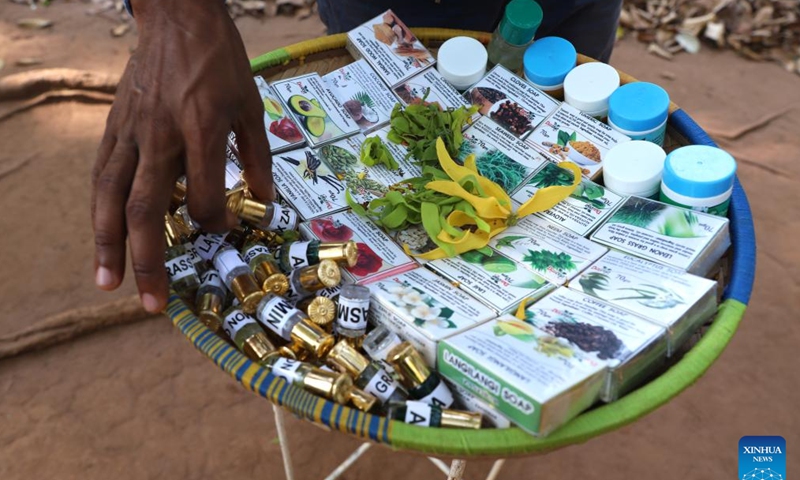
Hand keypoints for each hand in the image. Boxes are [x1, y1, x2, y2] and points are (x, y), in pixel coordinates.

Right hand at [91, 0, 272, 312]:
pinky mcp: (115, 128)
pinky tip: (103, 235)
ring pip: (112, 198)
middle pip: (147, 210)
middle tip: (151, 303)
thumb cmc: (222, 63)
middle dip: (148, 262)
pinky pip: (103, 175)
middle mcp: (160, 138)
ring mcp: (132, 134)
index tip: (225, 229)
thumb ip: (257, 159)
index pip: (202, 198)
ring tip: (108, 284)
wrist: (179, 19)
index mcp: (201, 131)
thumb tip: (264, 204)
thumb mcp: (252, 107)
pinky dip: (101, 210)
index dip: (215, 222)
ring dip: (108, 245)